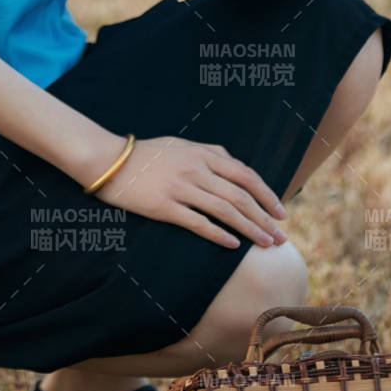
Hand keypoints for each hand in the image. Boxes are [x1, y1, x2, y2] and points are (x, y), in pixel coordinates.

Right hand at [92, 134, 288, 250]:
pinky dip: (219, 235)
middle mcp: (196, 169)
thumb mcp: (181, 145)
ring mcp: (181, 187)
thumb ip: (208, 153)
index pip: (245, 174)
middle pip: (240, 195)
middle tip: (281, 236)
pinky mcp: (165, 206)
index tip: (280, 212)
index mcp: (202, 153)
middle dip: (265, 217)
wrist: (109, 160)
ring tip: (266, 244)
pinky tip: (233, 245)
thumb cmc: (146, 153)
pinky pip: (198, 222)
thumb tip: (234, 166)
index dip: (266, 194)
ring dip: (249, 229)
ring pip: (225, 210)